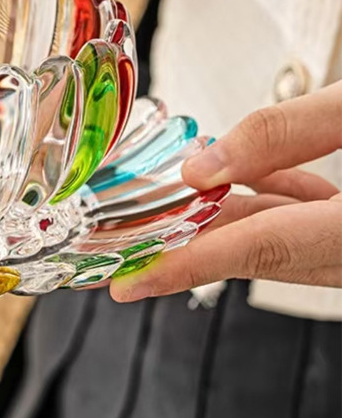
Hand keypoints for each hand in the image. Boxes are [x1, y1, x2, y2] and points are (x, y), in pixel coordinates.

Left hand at [111, 80, 341, 301]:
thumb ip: (287, 134)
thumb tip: (202, 166)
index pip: (259, 249)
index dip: (187, 266)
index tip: (127, 283)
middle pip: (255, 249)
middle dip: (181, 246)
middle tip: (114, 252)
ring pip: (276, 237)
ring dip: (218, 218)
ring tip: (155, 207)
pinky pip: (303, 225)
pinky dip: (266, 201)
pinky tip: (238, 175)